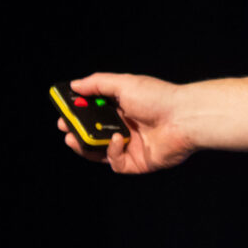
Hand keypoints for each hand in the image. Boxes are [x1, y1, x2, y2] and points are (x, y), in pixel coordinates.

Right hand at [55, 73, 195, 173]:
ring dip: (85, 146)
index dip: (77, 115)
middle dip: (75, 132)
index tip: (63, 113)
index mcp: (123, 110)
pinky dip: (111, 152)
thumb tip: (75, 85)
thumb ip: (98, 84)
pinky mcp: (139, 163)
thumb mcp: (124, 84)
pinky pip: (116, 163)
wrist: (185, 117)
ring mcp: (132, 147)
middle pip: (93, 135)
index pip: (93, 115)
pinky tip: (115, 139)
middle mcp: (126, 129)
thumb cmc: (158, 98)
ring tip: (75, 137)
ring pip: (99, 153)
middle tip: (65, 127)